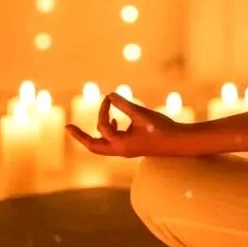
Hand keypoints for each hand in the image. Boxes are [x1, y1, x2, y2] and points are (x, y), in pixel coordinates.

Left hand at [65, 93, 181, 157]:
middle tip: (67, 127)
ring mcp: (126, 151)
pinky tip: (116, 122)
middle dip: (80, 136)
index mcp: (120, 144)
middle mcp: (120, 150)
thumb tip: (109, 94)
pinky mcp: (133, 148)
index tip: (109, 98)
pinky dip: (110, 132)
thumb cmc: (161, 128)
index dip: (104, 109)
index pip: (103, 125)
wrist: (179, 143)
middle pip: (93, 147)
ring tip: (92, 123)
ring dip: (96, 134)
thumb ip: (124, 104)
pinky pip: (113, 144)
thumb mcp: (141, 114)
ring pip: (103, 147)